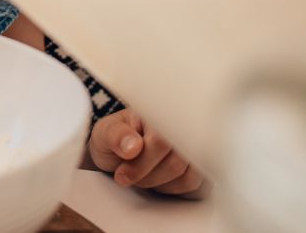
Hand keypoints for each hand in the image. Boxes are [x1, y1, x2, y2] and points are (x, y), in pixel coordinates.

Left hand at [88, 110, 205, 196]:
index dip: (141, 164)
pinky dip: (176, 191)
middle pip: (176, 164)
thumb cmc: (113, 140)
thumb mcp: (104, 134)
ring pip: (189, 178)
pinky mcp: (201, 167)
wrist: (118, 154)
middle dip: (148, 176)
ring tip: (143, 176)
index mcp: (157, 113)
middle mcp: (181, 127)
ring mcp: (194, 147)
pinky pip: (198, 188)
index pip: (161, 142)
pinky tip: (160, 181)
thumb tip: (133, 146)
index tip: (122, 175)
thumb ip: (115, 135)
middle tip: (127, 176)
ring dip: (161, 185)